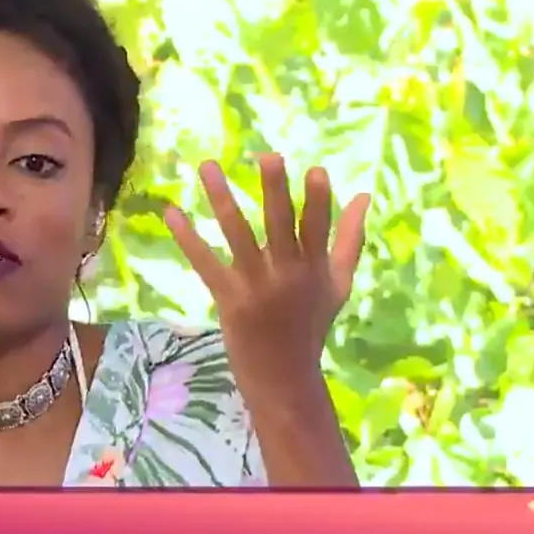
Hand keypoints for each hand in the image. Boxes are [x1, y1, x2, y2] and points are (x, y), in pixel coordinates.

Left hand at [164, 154, 369, 406]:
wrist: (284, 378)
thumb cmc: (311, 325)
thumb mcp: (338, 284)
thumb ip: (350, 239)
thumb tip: (363, 194)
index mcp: (315, 267)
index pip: (318, 227)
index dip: (317, 200)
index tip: (314, 169)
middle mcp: (287, 274)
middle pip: (279, 224)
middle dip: (274, 190)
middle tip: (266, 155)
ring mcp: (255, 286)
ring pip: (237, 234)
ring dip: (221, 198)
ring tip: (207, 165)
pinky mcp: (228, 299)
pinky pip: (205, 262)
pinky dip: (187, 238)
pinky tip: (171, 212)